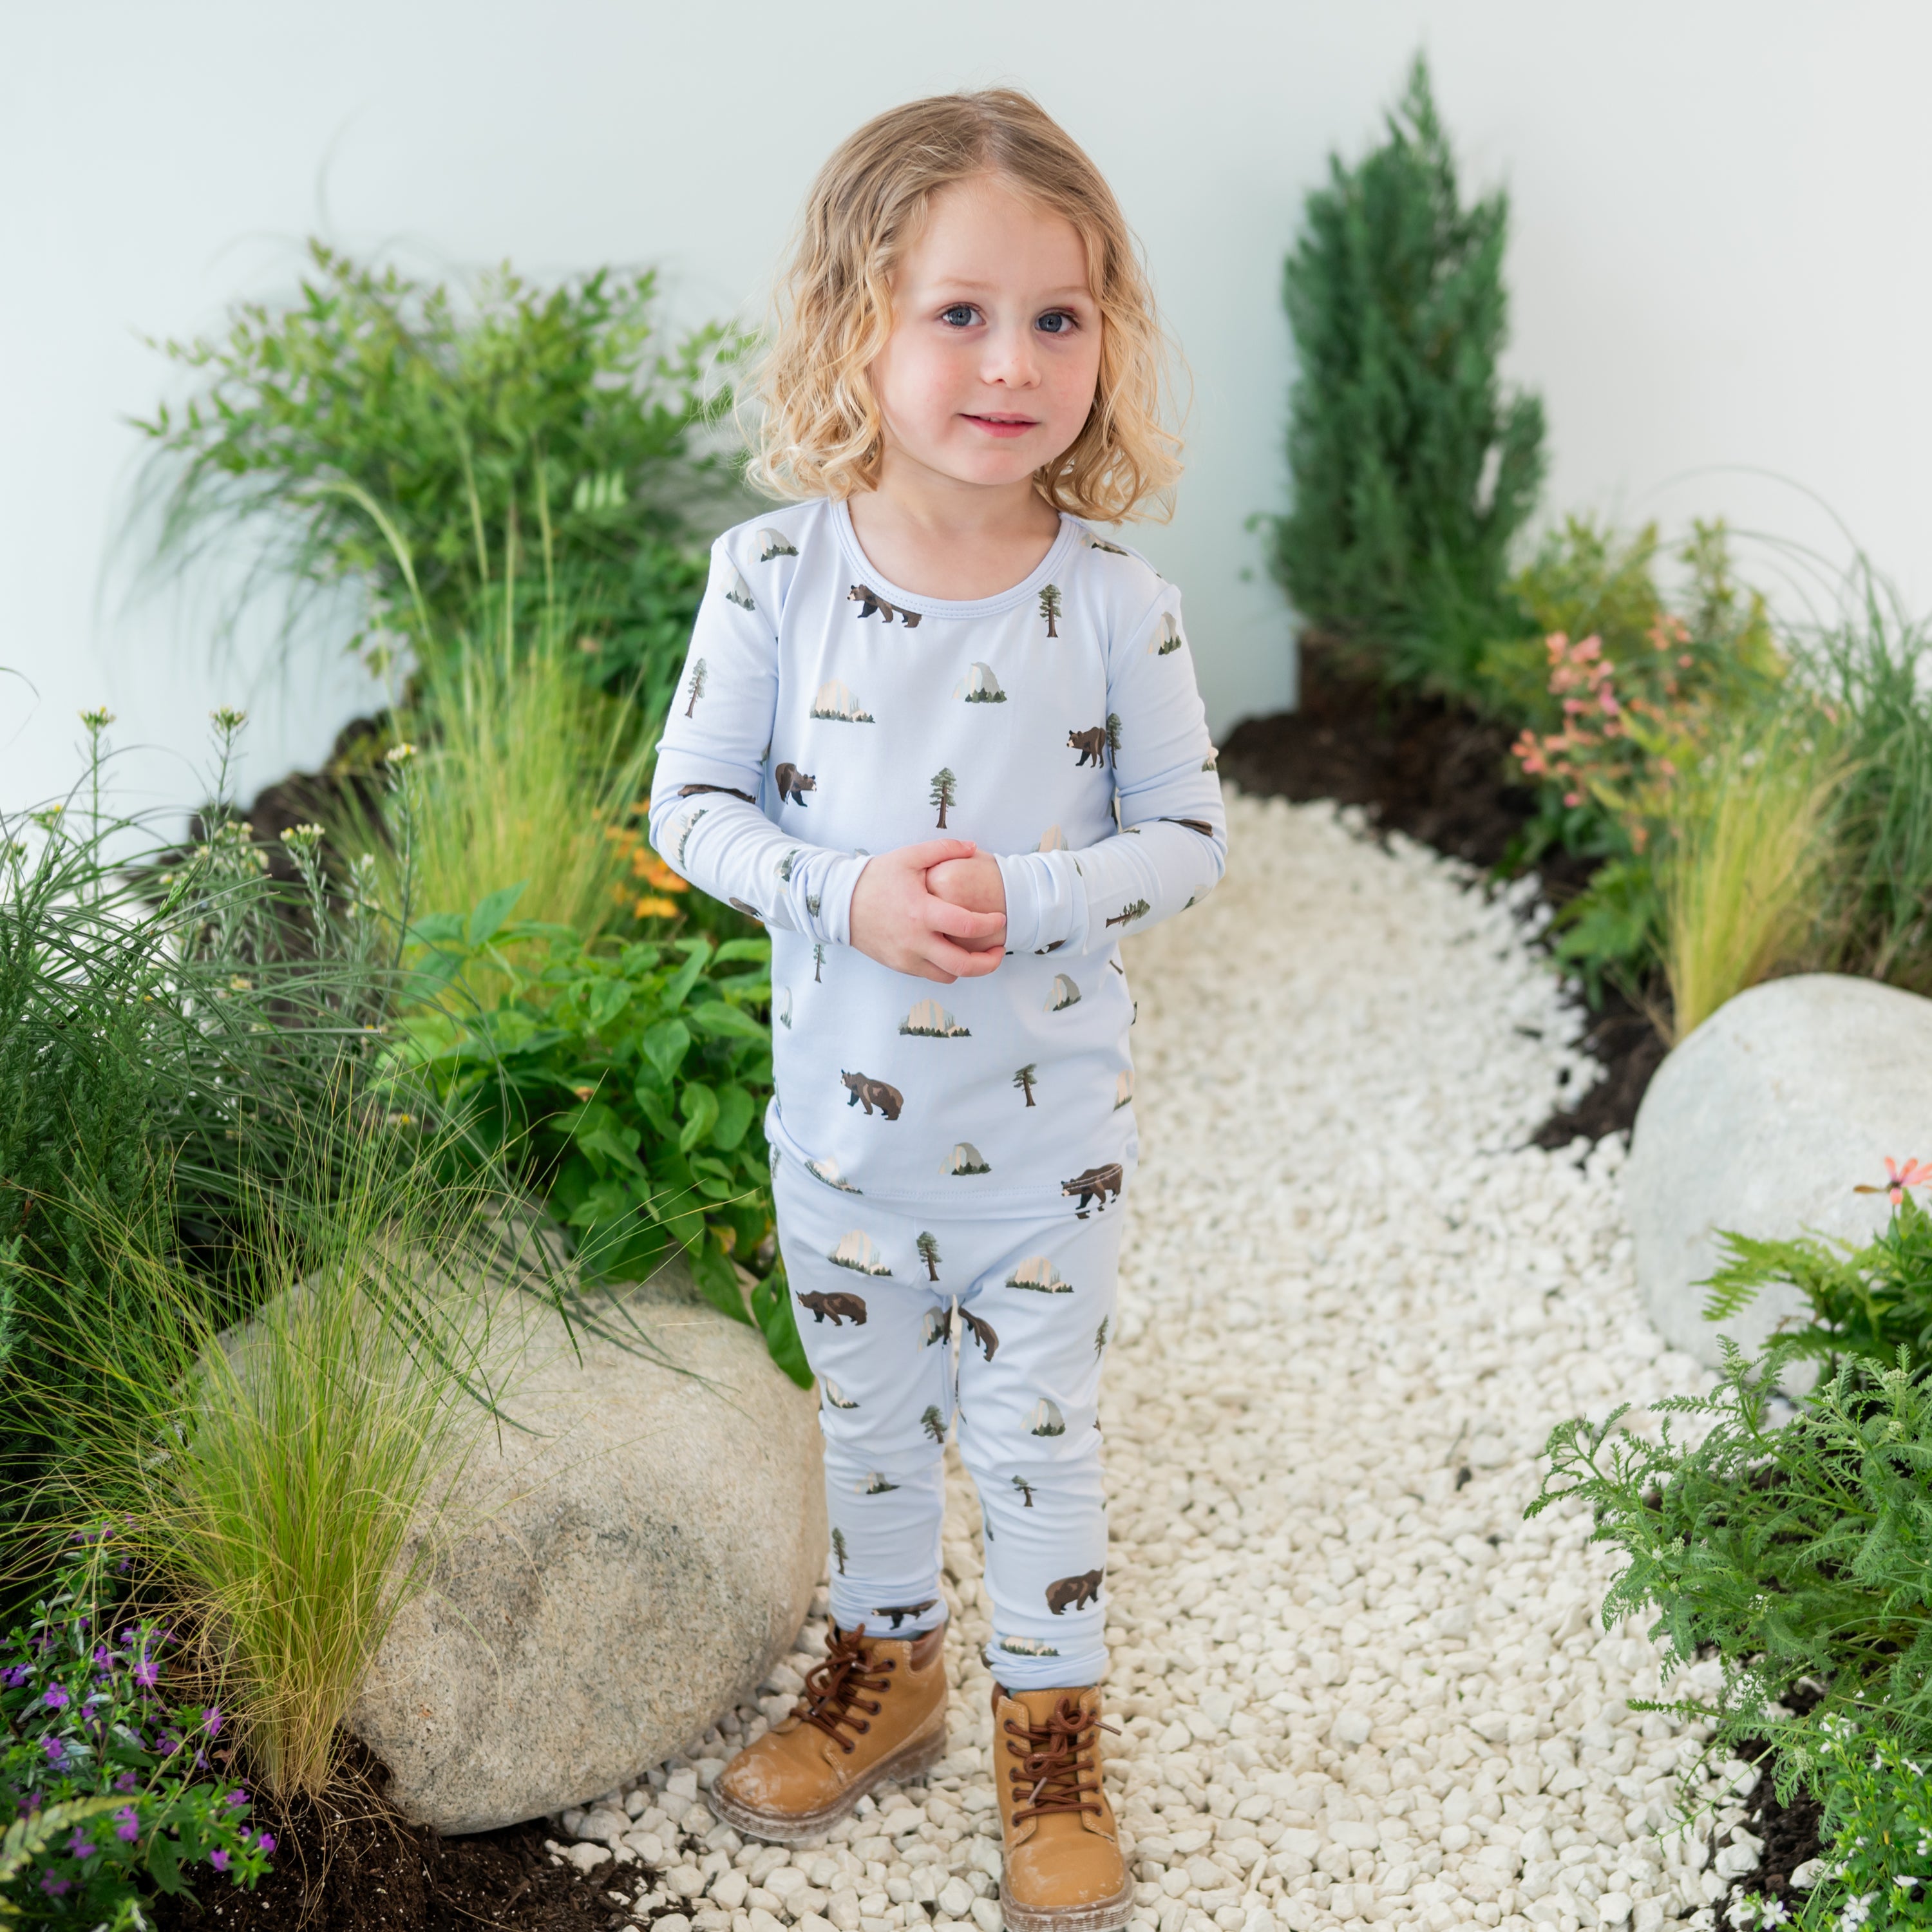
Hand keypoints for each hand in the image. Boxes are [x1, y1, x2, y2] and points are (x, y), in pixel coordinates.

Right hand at [848, 840, 1006, 982]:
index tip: (1000, 918)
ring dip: (968, 968)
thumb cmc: (876, 878)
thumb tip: (974, 847)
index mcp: (921, 912)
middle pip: (963, 966)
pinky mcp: (900, 966)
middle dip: (989, 962)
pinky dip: (946, 967)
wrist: (840, 903)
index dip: (991, 925)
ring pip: (949, 976)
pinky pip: (931, 974)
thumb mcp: (909, 857)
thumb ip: (944, 849)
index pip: (968, 925)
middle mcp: (915, 941)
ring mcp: (906, 958)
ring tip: (977, 953)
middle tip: (1000, 950)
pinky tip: (951, 950)